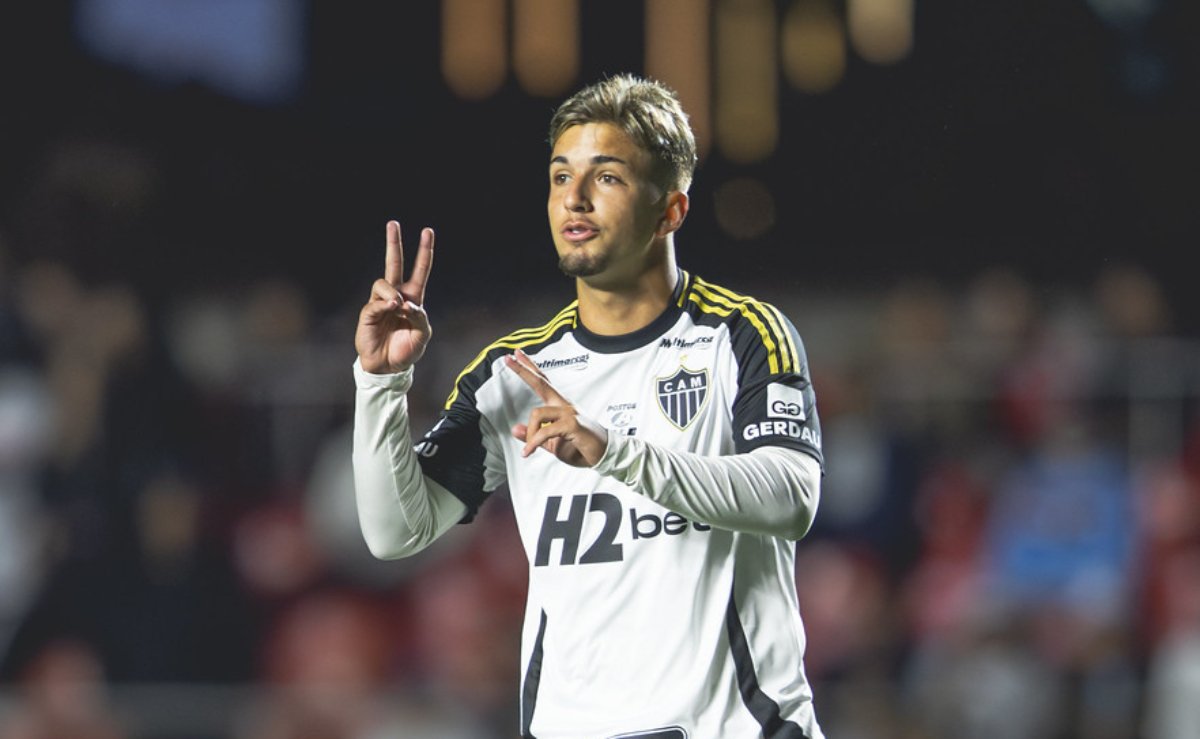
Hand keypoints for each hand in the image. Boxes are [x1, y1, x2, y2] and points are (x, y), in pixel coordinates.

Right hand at [355, 221, 434, 372]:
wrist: (389, 367)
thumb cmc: (406, 350)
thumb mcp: (422, 334)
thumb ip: (420, 317)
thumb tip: (406, 302)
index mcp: (413, 298)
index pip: (420, 270)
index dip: (424, 251)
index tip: (427, 231)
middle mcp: (396, 296)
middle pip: (394, 263)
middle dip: (394, 243)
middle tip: (393, 223)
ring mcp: (381, 302)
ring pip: (384, 282)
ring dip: (393, 292)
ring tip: (398, 307)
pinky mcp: (369, 312)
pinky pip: (376, 301)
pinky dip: (385, 304)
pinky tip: (391, 309)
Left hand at [506, 349, 608, 466]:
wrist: (603, 456)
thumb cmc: (581, 448)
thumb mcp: (551, 444)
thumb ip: (533, 436)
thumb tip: (514, 428)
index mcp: (559, 406)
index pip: (542, 382)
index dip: (529, 368)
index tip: (516, 355)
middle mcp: (564, 405)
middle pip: (541, 382)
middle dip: (523, 370)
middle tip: (508, 358)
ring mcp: (569, 413)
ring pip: (537, 413)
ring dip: (530, 434)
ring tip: (529, 449)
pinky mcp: (572, 424)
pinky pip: (545, 431)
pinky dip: (534, 443)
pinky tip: (529, 451)